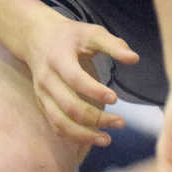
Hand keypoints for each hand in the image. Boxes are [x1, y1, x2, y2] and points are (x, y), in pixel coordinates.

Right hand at [24, 14, 139, 146]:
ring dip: (84, 135)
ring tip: (107, 139)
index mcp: (58, 59)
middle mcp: (47, 80)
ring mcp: (42, 95)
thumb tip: (135, 59)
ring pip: (60, 122)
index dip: (95, 91)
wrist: (36, 38)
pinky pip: (56, 126)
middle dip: (95, 119)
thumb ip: (114, 45)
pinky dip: (74, 136)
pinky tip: (94, 138)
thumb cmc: (71, 35)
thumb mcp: (92, 32)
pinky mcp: (43, 104)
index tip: (115, 98)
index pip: (75, 79)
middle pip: (69, 106)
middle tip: (121, 122)